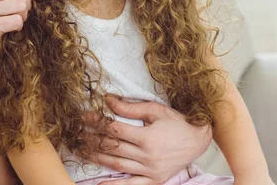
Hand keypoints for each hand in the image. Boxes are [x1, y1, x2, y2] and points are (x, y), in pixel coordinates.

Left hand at [89, 96, 211, 184]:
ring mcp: (151, 171)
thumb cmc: (178, 123)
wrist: (200, 140)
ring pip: (118, 164)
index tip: (83, 116)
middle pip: (112, 147)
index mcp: (148, 138)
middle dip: (92, 139)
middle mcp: (148, 157)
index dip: (96, 122)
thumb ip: (130, 107)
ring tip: (81, 150)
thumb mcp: (155, 110)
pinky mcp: (155, 180)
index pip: (114, 129)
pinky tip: (99, 184)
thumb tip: (107, 100)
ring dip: (97, 158)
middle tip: (76, 133)